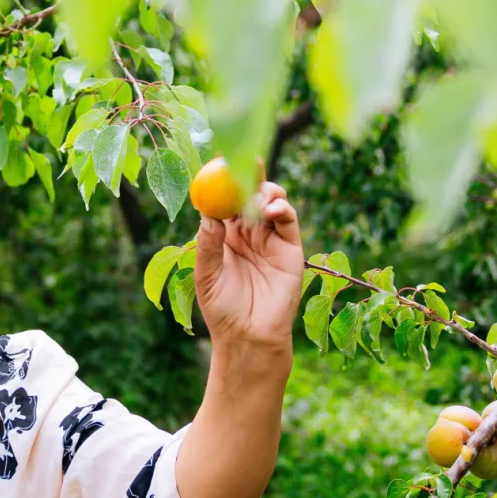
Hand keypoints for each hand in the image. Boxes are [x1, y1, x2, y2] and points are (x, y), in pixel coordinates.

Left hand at [193, 179, 303, 350]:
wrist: (249, 336)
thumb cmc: (222, 310)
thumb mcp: (206, 276)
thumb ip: (208, 245)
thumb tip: (208, 214)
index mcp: (223, 236)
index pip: (224, 201)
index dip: (223, 181)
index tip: (219, 160)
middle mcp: (247, 232)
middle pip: (249, 194)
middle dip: (247, 176)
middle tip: (243, 163)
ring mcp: (269, 238)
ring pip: (270, 201)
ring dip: (264, 190)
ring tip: (257, 197)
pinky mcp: (290, 247)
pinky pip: (288, 219)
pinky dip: (281, 207)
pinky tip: (272, 208)